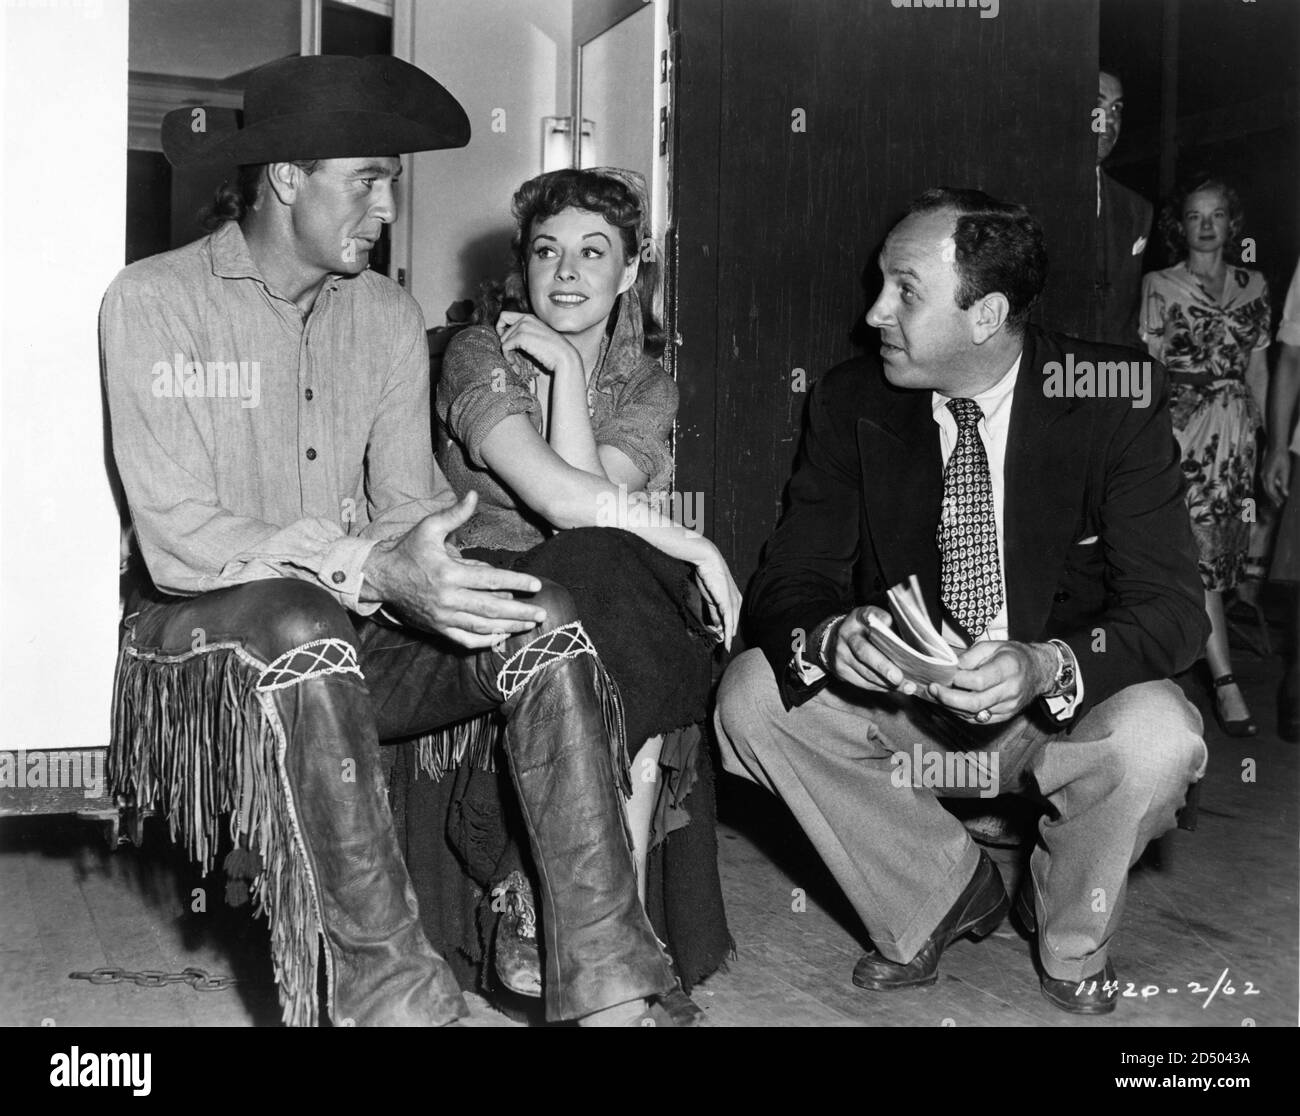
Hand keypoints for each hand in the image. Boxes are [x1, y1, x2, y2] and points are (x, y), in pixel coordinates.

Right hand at [364, 491, 546, 648]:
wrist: (381, 577)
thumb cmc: (408, 550)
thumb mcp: (429, 528)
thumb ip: (454, 514)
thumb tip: (473, 496)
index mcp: (449, 573)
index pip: (490, 580)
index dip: (515, 582)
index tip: (536, 585)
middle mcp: (447, 598)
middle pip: (491, 608)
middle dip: (519, 612)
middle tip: (542, 612)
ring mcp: (443, 616)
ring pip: (481, 626)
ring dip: (508, 627)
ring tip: (529, 625)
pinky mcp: (438, 628)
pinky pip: (465, 639)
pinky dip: (485, 641)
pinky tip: (502, 637)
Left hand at [496, 311, 583, 376]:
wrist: (564, 357)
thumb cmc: (553, 352)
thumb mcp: (537, 338)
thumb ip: (524, 334)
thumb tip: (504, 340)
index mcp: (530, 318)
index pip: (504, 316)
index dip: (500, 328)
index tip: (506, 341)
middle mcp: (526, 319)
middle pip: (500, 328)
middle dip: (505, 343)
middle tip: (513, 356)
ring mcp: (523, 326)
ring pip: (503, 339)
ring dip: (508, 353)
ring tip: (517, 362)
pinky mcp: (521, 336)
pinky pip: (505, 347)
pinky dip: (508, 357)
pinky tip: (516, 364)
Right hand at [693, 545, 742, 649]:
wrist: (708, 562)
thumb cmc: (708, 575)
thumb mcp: (711, 597)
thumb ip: (714, 611)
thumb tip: (716, 624)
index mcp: (734, 598)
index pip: (732, 617)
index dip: (728, 629)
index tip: (724, 639)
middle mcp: (737, 601)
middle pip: (734, 622)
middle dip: (729, 635)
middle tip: (725, 648)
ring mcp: (733, 602)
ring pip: (732, 624)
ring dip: (728, 637)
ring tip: (726, 649)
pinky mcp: (728, 603)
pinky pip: (728, 622)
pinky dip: (727, 633)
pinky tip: (726, 642)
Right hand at [827, 606, 920, 694]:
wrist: (833, 640)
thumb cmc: (863, 631)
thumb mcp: (872, 621)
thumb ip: (887, 628)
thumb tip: (908, 647)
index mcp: (858, 618)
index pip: (867, 615)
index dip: (877, 617)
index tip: (888, 621)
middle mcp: (847, 634)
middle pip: (863, 651)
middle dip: (883, 666)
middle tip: (898, 677)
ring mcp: (841, 654)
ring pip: (865, 672)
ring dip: (886, 682)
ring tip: (906, 687)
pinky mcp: (840, 670)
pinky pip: (862, 682)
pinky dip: (880, 686)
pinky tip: (893, 688)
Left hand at [927, 640, 1055, 724]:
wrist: (1038, 671)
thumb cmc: (1012, 655)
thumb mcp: (992, 645)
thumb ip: (971, 656)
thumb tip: (952, 668)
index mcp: (1008, 668)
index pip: (979, 681)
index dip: (958, 680)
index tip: (944, 675)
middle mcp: (1011, 690)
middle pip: (975, 702)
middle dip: (949, 698)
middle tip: (932, 689)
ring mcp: (1009, 706)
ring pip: (975, 714)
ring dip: (952, 707)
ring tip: (937, 696)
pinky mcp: (1005, 716)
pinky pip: (979, 719)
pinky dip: (962, 713)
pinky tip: (952, 704)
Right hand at [1263, 445, 1291, 506]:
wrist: (1275, 446)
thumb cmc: (1281, 457)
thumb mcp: (1285, 470)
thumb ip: (1284, 482)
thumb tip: (1285, 493)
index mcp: (1268, 477)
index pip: (1271, 491)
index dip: (1276, 498)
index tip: (1281, 503)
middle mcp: (1264, 476)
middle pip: (1268, 490)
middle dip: (1273, 497)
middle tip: (1279, 504)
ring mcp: (1263, 473)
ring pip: (1267, 486)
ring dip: (1272, 493)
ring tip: (1278, 498)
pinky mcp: (1265, 471)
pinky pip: (1267, 482)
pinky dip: (1271, 487)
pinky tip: (1276, 488)